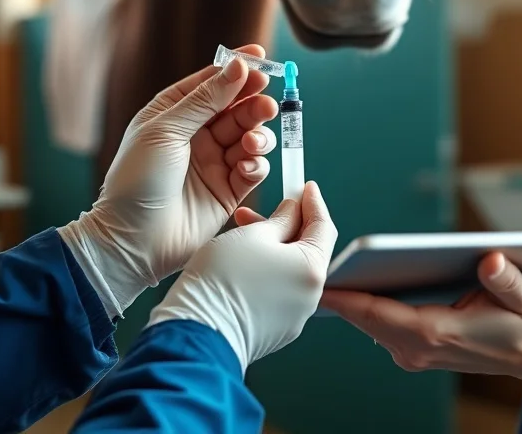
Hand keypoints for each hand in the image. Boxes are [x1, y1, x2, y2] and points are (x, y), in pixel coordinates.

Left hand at [59, 45, 278, 316]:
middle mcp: (195, 136)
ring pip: (249, 137)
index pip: (211, 83)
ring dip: (258, 135)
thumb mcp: (166, 130)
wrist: (132, 239)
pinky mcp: (227, 191)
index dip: (236, 69)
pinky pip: (252, 169)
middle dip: (253, 104)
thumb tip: (238, 66)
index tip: (260, 57)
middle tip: (265, 104)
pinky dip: (256, 164)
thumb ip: (205, 99)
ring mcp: (213, 163)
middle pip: (236, 109)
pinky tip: (248, 166)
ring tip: (252, 143)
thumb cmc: (137, 180)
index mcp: (173, 114)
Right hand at [148, 182, 338, 372]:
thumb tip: (293, 212)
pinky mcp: (276, 331)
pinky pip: (279, 294)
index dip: (313, 202)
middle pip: (307, 251)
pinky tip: (244, 266)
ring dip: (275, 251)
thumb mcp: (253, 234)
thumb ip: (281, 219)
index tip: (306, 187)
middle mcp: (311, 296)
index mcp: (312, 269)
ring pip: (290, 273)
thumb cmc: (223, 279)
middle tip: (270, 208)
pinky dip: (268, 276)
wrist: (198, 333)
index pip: (323, 226)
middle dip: (288, 226)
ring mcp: (294, 317)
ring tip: (245, 235)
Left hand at [319, 252, 521, 379]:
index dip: (348, 298)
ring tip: (320, 269)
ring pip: (369, 323)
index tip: (320, 282)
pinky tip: (351, 285)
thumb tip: (491, 262)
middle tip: (306, 263)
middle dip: (338, 293)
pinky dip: (363, 308)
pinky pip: (379, 326)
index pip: (379, 314)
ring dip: (347, 301)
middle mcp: (419, 348)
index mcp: (438, 333)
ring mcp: (414, 353)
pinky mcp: (414, 349)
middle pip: (365, 318)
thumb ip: (507, 279)